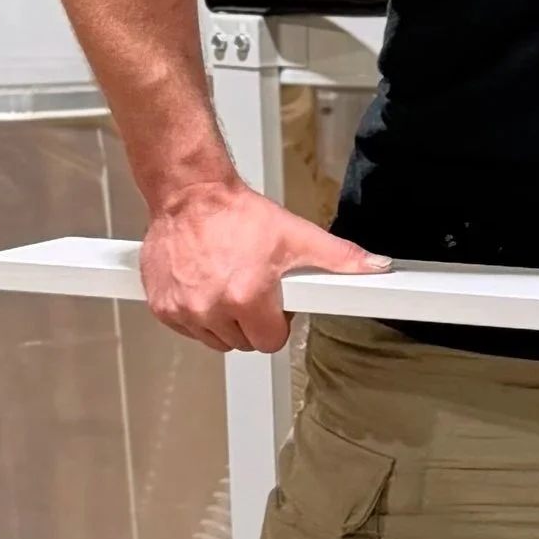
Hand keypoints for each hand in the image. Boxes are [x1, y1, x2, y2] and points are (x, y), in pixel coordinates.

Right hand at [141, 180, 388, 351]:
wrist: (190, 195)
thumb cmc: (239, 215)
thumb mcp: (296, 235)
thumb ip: (340, 257)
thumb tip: (376, 267)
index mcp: (247, 298)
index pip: (270, 342)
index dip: (276, 324)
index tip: (273, 306)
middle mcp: (211, 308)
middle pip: (243, 343)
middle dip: (251, 322)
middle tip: (251, 290)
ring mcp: (183, 310)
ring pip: (215, 340)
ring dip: (224, 321)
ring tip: (229, 286)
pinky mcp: (162, 307)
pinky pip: (188, 330)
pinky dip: (197, 315)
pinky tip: (204, 287)